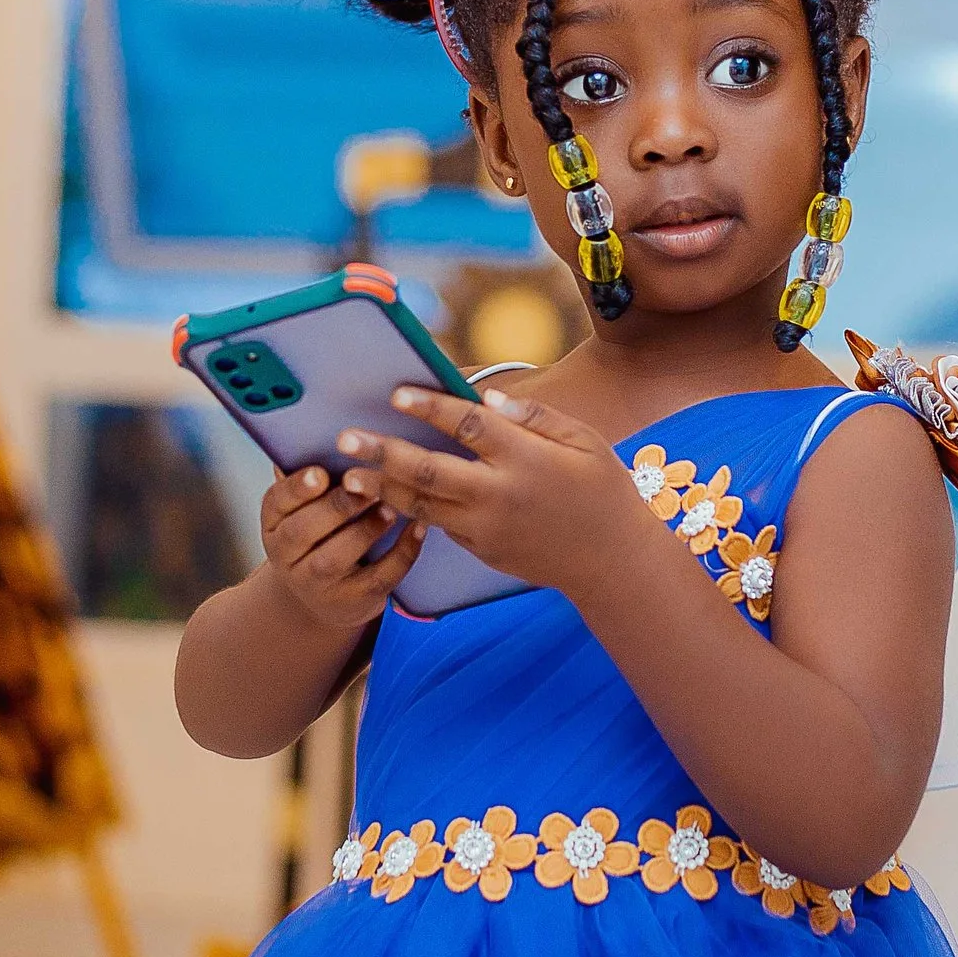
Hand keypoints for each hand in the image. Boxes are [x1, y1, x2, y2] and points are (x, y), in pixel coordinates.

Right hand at [256, 461, 425, 636]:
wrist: (325, 596)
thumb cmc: (322, 533)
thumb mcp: (308, 506)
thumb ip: (315, 475)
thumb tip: (324, 428)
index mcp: (274, 522)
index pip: (276, 502)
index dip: (297, 488)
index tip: (321, 473)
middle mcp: (286, 555)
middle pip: (302, 532)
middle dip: (336, 507)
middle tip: (368, 485)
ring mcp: (314, 584)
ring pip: (334, 559)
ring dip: (365, 531)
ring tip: (391, 506)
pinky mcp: (349, 602)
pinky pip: (376, 580)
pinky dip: (400, 554)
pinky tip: (418, 529)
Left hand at [335, 384, 644, 597]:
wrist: (612, 562)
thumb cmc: (603, 490)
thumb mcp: (584, 440)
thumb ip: (536, 416)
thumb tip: (488, 397)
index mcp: (526, 459)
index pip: (466, 425)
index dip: (429, 407)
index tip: (396, 393)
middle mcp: (499, 495)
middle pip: (427, 470)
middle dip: (382, 452)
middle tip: (345, 439)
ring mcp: (487, 528)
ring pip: (422, 506)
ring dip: (383, 489)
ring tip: (349, 477)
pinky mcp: (482, 550)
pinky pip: (440, 526)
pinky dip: (412, 512)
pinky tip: (389, 499)